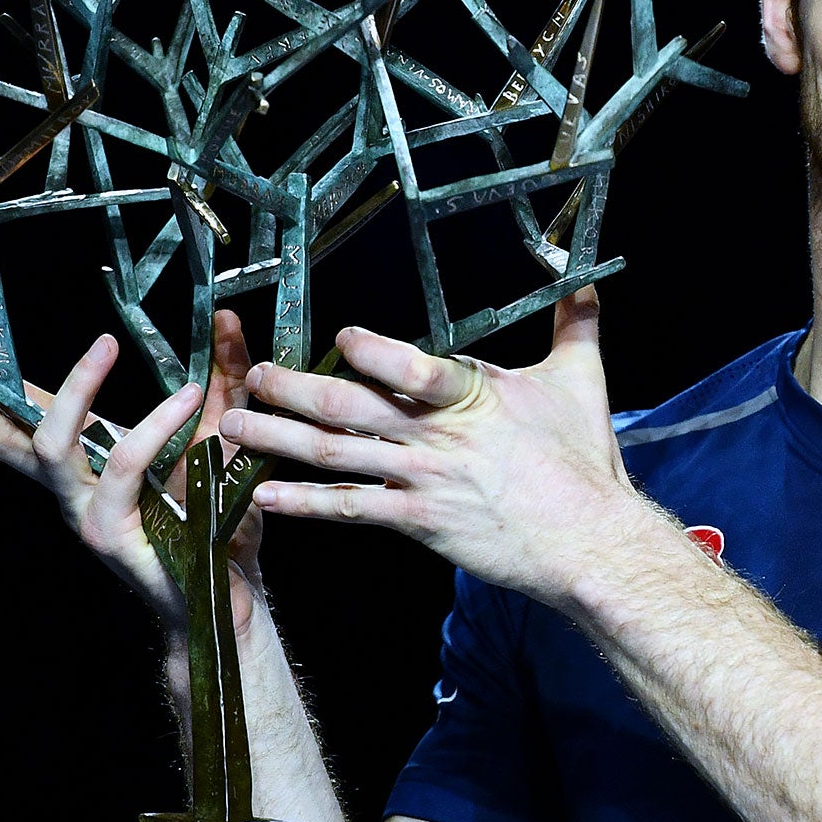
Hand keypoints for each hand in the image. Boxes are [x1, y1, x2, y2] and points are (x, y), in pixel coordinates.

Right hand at [0, 309, 265, 627]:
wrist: (234, 592)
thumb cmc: (220, 516)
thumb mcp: (222, 428)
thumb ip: (221, 374)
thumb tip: (224, 313)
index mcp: (81, 465)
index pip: (20, 418)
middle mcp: (70, 490)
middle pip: (0, 439)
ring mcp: (85, 514)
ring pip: (52, 445)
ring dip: (77, 388)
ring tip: (105, 343)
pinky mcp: (113, 534)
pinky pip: (122, 467)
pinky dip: (154, 427)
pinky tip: (187, 399)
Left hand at [220, 289, 638, 607]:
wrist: (588, 541)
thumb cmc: (585, 460)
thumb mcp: (582, 382)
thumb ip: (575, 326)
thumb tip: (586, 280)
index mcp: (473, 394)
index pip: (413, 367)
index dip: (373, 352)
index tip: (339, 338)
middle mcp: (438, 435)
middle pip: (352, 408)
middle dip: (293, 390)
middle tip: (252, 376)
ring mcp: (424, 480)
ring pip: (336, 456)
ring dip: (279, 441)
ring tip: (233, 429)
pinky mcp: (419, 521)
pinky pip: (351, 510)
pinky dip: (304, 504)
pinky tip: (264, 497)